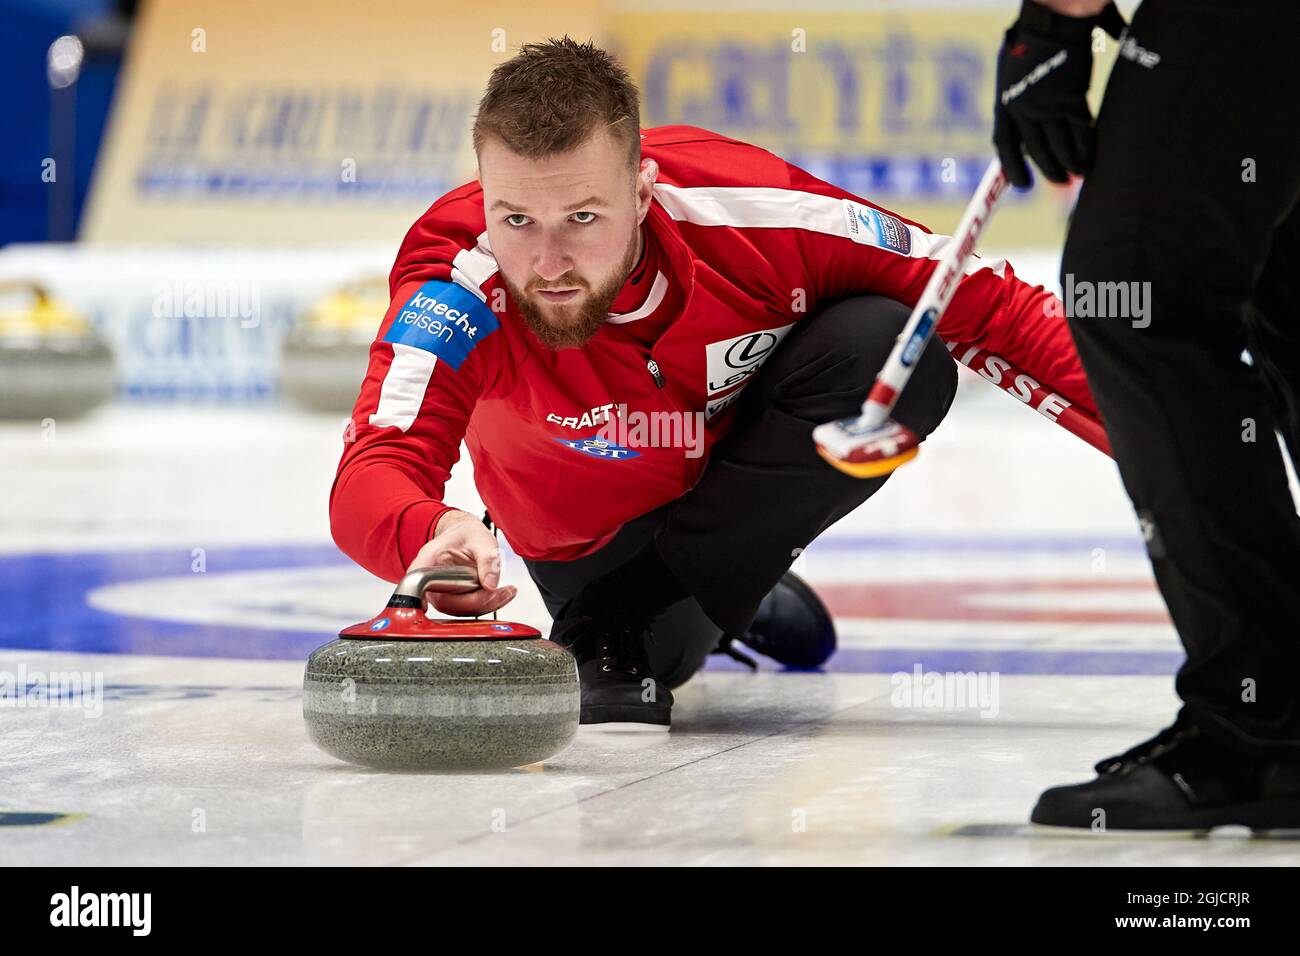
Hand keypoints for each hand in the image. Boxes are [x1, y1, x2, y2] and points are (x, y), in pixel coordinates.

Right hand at [406, 509, 516, 616]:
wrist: (468, 538)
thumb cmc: (468, 535)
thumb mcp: (481, 539)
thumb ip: (487, 560)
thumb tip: (490, 584)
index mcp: (428, 561)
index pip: (417, 583)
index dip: (420, 599)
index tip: (426, 607)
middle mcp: (430, 581)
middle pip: (447, 603)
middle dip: (476, 601)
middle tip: (499, 591)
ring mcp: (441, 593)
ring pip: (460, 610)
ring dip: (486, 604)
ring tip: (506, 591)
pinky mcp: (453, 601)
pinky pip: (468, 610)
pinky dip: (488, 604)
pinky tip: (502, 595)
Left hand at [993, 1, 1120, 187]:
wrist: (1051, 23)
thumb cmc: (1029, 43)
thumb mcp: (1009, 73)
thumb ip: (1015, 99)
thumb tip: (1021, 121)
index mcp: (1004, 104)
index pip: (1005, 146)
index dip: (1014, 168)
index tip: (1023, 184)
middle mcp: (1023, 110)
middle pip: (1036, 151)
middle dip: (1049, 170)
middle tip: (1059, 182)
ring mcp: (1048, 107)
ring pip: (1060, 147)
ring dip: (1070, 165)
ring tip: (1076, 177)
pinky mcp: (1072, 100)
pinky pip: (1080, 132)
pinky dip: (1086, 148)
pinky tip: (1089, 159)